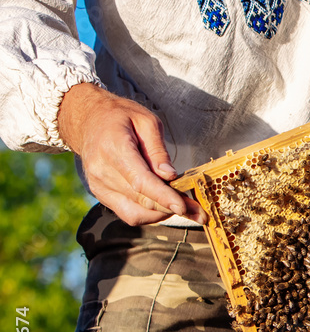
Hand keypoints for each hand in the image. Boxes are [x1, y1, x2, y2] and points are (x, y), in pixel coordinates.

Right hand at [58, 83, 206, 225]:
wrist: (88, 119)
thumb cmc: (120, 117)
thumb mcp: (146, 122)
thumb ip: (158, 150)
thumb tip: (170, 176)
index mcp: (114, 148)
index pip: (140, 181)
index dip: (163, 196)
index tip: (184, 206)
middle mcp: (102, 171)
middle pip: (141, 200)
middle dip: (173, 208)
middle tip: (200, 213)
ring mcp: (99, 186)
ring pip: (136, 212)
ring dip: (163, 214)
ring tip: (186, 208)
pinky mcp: (101, 195)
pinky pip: (128, 213)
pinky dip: (149, 214)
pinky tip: (165, 206)